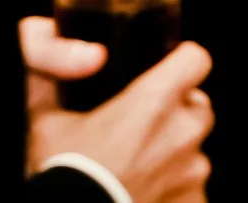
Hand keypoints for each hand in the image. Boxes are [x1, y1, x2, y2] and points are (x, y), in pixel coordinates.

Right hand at [22, 17, 214, 202]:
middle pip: (199, 107)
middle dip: (178, 114)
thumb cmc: (65, 173)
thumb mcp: (48, 120)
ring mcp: (192, 172)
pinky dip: (174, 189)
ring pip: (196, 152)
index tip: (167, 70)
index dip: (182, 62)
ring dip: (175, 155)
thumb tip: (62, 62)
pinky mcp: (192, 201)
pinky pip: (191, 189)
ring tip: (140, 167)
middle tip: (144, 127)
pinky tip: (145, 190)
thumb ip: (57, 83)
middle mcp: (182, 133)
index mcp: (155, 100)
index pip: (196, 59)